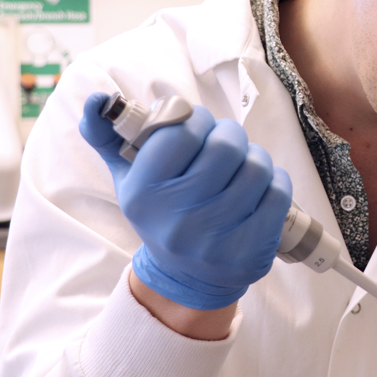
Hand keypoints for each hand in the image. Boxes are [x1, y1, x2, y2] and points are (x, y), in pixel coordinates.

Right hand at [80, 92, 292, 309]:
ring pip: (256, 167)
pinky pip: (278, 193)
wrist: (185, 277)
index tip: (197, 125)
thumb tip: (97, 99)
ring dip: (254, 157)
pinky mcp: (252, 251)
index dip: (195, 119)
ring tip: (242, 165)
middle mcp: (178, 219)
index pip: (181, 132)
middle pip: (225, 147)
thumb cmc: (161, 212)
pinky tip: (260, 188)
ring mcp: (217, 239)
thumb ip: (107, 135)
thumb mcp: (128, 178)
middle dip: (229, 135)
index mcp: (143, 195)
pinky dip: (274, 181)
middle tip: (224, 142)